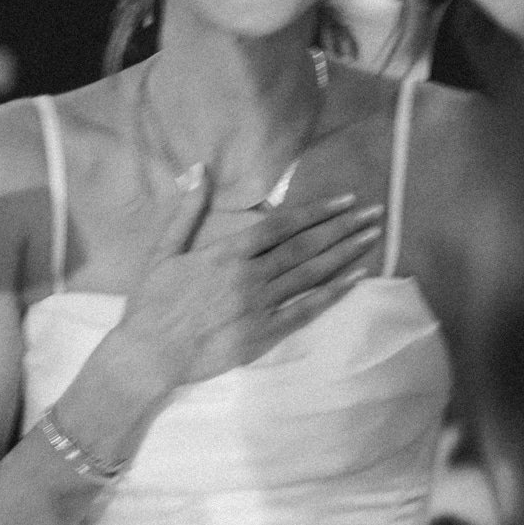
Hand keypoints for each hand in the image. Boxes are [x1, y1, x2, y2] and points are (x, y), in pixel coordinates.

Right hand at [113, 172, 382, 393]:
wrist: (149, 354)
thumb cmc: (152, 302)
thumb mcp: (164, 251)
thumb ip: (187, 210)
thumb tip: (199, 170)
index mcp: (227, 253)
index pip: (281, 225)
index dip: (316, 211)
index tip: (345, 199)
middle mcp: (249, 276)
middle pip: (305, 246)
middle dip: (343, 227)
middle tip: (374, 212)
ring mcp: (259, 307)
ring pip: (311, 275)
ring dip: (346, 254)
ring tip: (373, 237)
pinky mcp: (263, 335)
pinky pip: (305, 311)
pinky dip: (333, 294)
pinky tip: (356, 279)